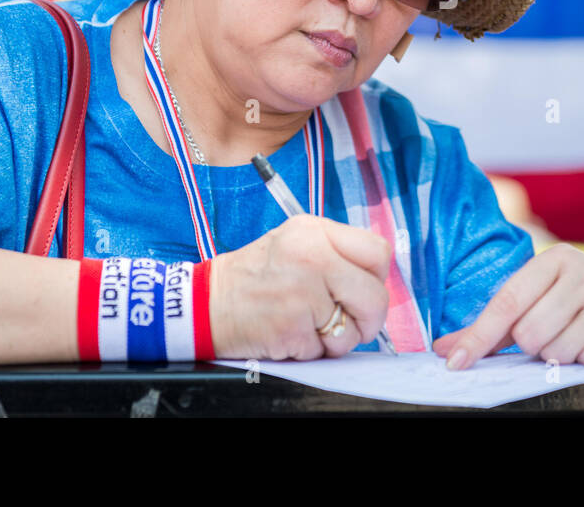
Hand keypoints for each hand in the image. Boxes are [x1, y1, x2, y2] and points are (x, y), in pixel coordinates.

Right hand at [208, 215, 391, 360]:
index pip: (377, 252)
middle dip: (367, 319)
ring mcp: (302, 294)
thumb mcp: (295, 241)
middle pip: (375, 297)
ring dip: (335, 339)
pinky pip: (324, 351)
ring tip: (307, 325)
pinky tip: (290, 333)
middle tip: (347, 322)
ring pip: (352, 331)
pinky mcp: (292, 328)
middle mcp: (312, 257)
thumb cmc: (255, 276)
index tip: (362, 289)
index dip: (376, 278)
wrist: (206, 303)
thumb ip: (336, 253)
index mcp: (315, 232)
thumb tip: (375, 280)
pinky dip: (310, 350)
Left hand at [433, 243, 583, 368]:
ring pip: (556, 351)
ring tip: (575, 337)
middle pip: (529, 333)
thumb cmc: (572, 308)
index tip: (455, 363)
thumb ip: (492, 328)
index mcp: (556, 258)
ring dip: (559, 355)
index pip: (506, 302)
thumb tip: (447, 350)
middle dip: (534, 345)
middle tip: (551, 333)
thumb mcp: (534, 304)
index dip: (478, 337)